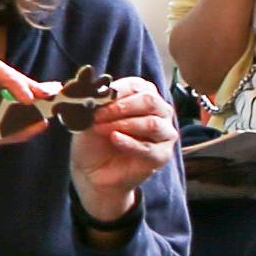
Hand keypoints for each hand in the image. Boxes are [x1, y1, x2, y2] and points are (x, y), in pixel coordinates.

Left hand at [71, 75, 175, 216]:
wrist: (92, 170)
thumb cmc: (95, 138)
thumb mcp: (90, 115)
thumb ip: (94, 99)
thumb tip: (95, 87)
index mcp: (144, 95)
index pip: (137, 85)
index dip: (117, 90)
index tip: (98, 97)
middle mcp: (160, 112)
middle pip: (150, 101)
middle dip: (121, 107)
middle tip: (99, 115)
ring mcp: (164, 134)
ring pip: (152, 124)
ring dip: (123, 124)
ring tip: (101, 129)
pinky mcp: (161, 156)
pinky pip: (149, 148)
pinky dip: (130, 143)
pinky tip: (114, 139)